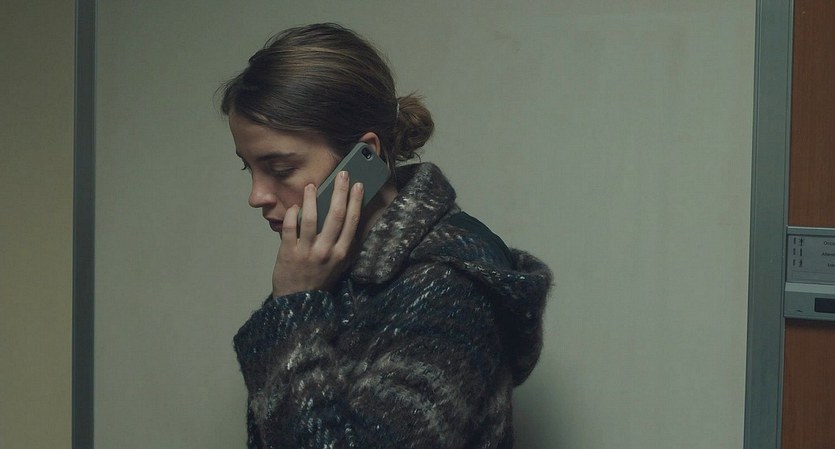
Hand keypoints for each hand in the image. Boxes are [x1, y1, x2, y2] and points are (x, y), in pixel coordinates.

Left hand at [272, 171, 363, 296]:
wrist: (298, 301)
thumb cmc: (319, 279)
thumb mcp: (338, 265)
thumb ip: (344, 244)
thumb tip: (348, 216)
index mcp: (341, 253)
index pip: (351, 222)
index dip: (356, 201)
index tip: (358, 184)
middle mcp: (326, 252)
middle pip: (336, 216)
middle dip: (339, 192)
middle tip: (341, 174)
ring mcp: (307, 252)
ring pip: (310, 219)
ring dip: (311, 199)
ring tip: (311, 185)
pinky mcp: (288, 252)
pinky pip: (289, 228)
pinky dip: (291, 214)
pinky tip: (294, 207)